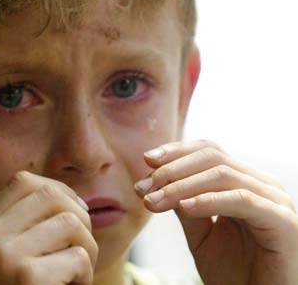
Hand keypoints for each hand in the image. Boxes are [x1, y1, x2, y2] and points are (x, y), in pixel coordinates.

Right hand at [0, 171, 96, 284]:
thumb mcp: (9, 254)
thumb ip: (29, 223)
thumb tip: (76, 201)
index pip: (23, 181)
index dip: (58, 191)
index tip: (74, 212)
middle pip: (51, 196)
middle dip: (79, 218)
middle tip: (80, 246)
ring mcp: (2, 255)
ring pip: (71, 224)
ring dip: (87, 250)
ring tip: (76, 272)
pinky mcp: (25, 277)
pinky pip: (78, 257)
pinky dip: (86, 275)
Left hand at [135, 140, 297, 284]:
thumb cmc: (235, 273)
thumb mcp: (200, 232)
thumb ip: (184, 203)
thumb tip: (157, 178)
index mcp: (245, 182)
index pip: (208, 151)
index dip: (176, 152)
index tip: (146, 160)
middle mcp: (262, 184)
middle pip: (212, 157)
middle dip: (171, 169)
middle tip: (142, 187)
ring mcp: (275, 200)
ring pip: (222, 174)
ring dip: (181, 185)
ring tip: (153, 200)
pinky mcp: (283, 221)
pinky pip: (241, 200)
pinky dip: (209, 200)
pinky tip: (185, 207)